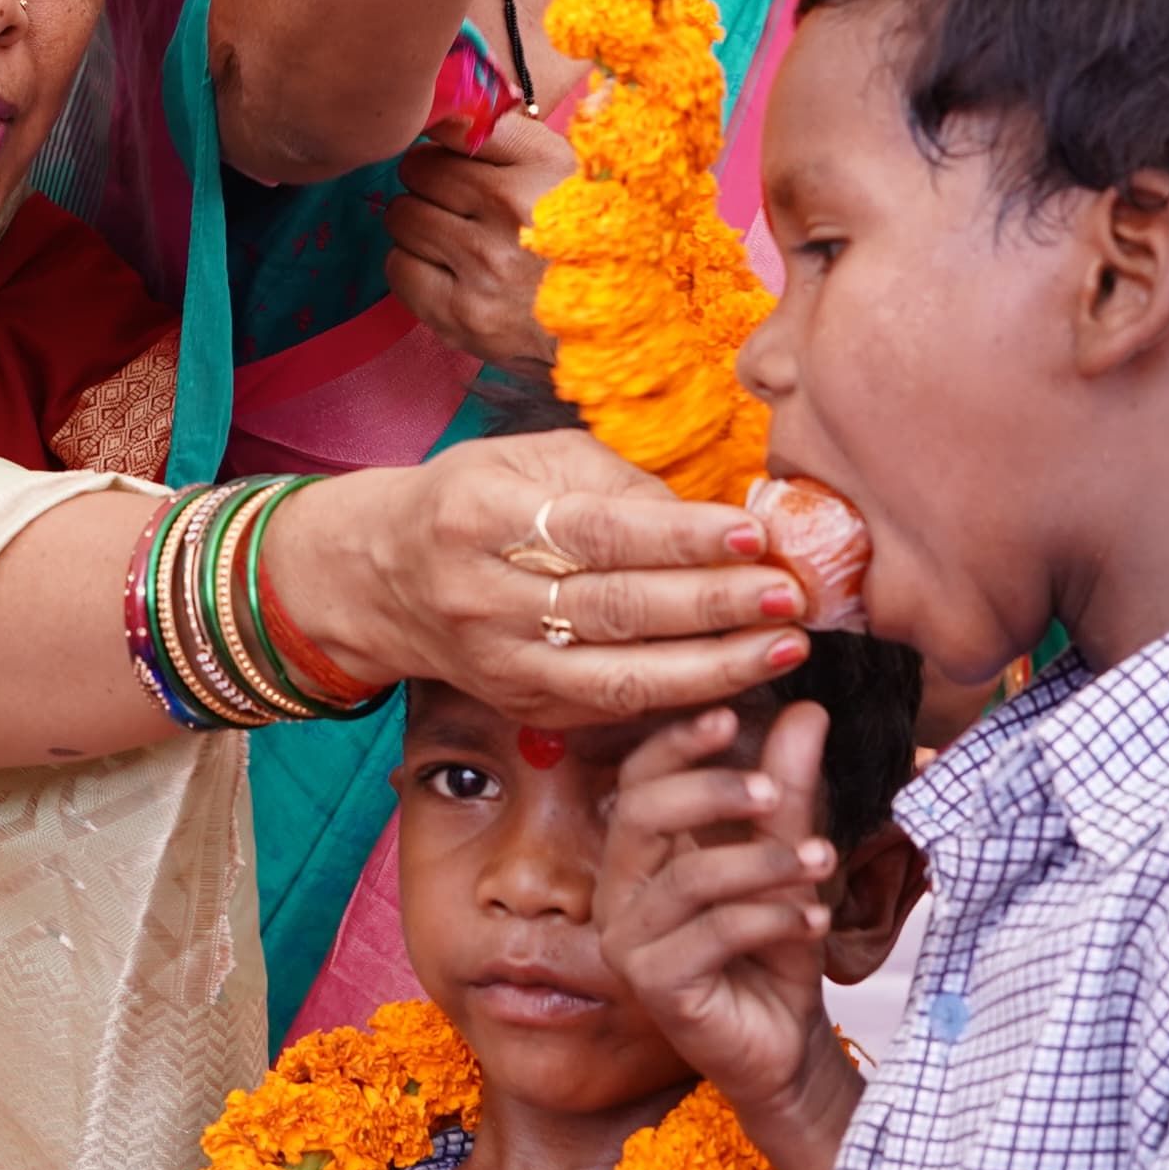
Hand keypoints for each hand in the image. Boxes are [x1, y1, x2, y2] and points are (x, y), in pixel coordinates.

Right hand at [263, 432, 804, 729]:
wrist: (378, 578)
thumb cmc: (469, 501)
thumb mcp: (526, 460)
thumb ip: (615, 482)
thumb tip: (710, 518)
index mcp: (482, 516)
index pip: (598, 531)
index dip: (679, 536)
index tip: (752, 532)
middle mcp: (486, 598)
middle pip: (616, 608)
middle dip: (714, 605)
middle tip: (790, 593)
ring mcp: (503, 664)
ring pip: (620, 676)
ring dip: (714, 666)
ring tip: (784, 645)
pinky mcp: (523, 707)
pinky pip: (613, 709)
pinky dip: (682, 697)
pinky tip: (738, 678)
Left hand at [385, 115, 572, 371]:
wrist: (618, 333)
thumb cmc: (588, 247)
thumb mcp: (570, 175)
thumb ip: (511, 139)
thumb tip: (443, 114)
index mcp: (547, 164)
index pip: (455, 123)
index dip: (447, 140)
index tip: (454, 154)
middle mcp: (514, 207)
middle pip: (417, 169)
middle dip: (430, 184)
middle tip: (457, 206)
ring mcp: (485, 264)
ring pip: (401, 216)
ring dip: (419, 226)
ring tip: (455, 242)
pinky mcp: (462, 314)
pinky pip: (398, 267)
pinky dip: (414, 268)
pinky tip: (448, 275)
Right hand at [599, 701, 862, 1169]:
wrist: (784, 1045)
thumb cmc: (773, 950)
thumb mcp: (788, 858)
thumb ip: (789, 791)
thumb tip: (806, 710)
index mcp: (639, 855)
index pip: (637, 780)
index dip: (676, 743)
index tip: (730, 715)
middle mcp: (619, 895)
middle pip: (642, 814)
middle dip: (713, 792)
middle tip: (777, 792)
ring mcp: (630, 944)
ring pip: (687, 877)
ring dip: (762, 861)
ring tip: (820, 860)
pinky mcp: (655, 988)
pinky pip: (711, 934)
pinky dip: (770, 917)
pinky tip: (813, 920)